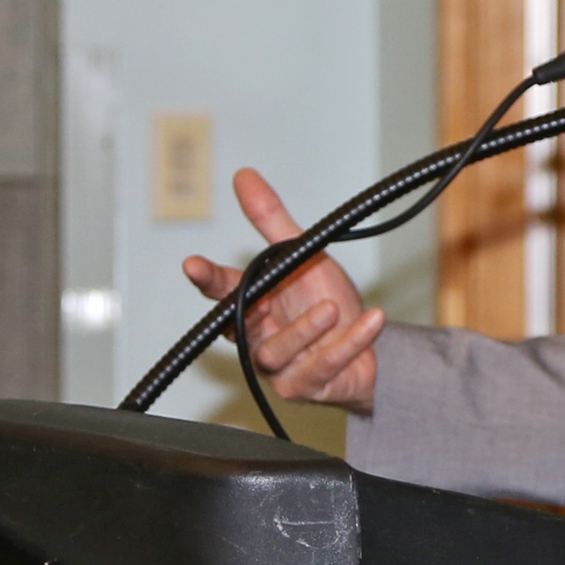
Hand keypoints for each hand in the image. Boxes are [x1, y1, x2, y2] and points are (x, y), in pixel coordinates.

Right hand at [180, 168, 387, 416]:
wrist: (367, 349)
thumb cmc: (327, 302)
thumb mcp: (304, 255)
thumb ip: (272, 221)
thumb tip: (244, 177)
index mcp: (252, 304)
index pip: (222, 290)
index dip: (207, 278)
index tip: (192, 265)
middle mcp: (258, 337)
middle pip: (239, 326)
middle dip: (249, 312)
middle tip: (265, 294)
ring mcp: (279, 367)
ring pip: (278, 352)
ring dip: (307, 329)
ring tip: (332, 308)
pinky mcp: (306, 387)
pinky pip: (323, 366)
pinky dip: (350, 342)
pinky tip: (372, 320)